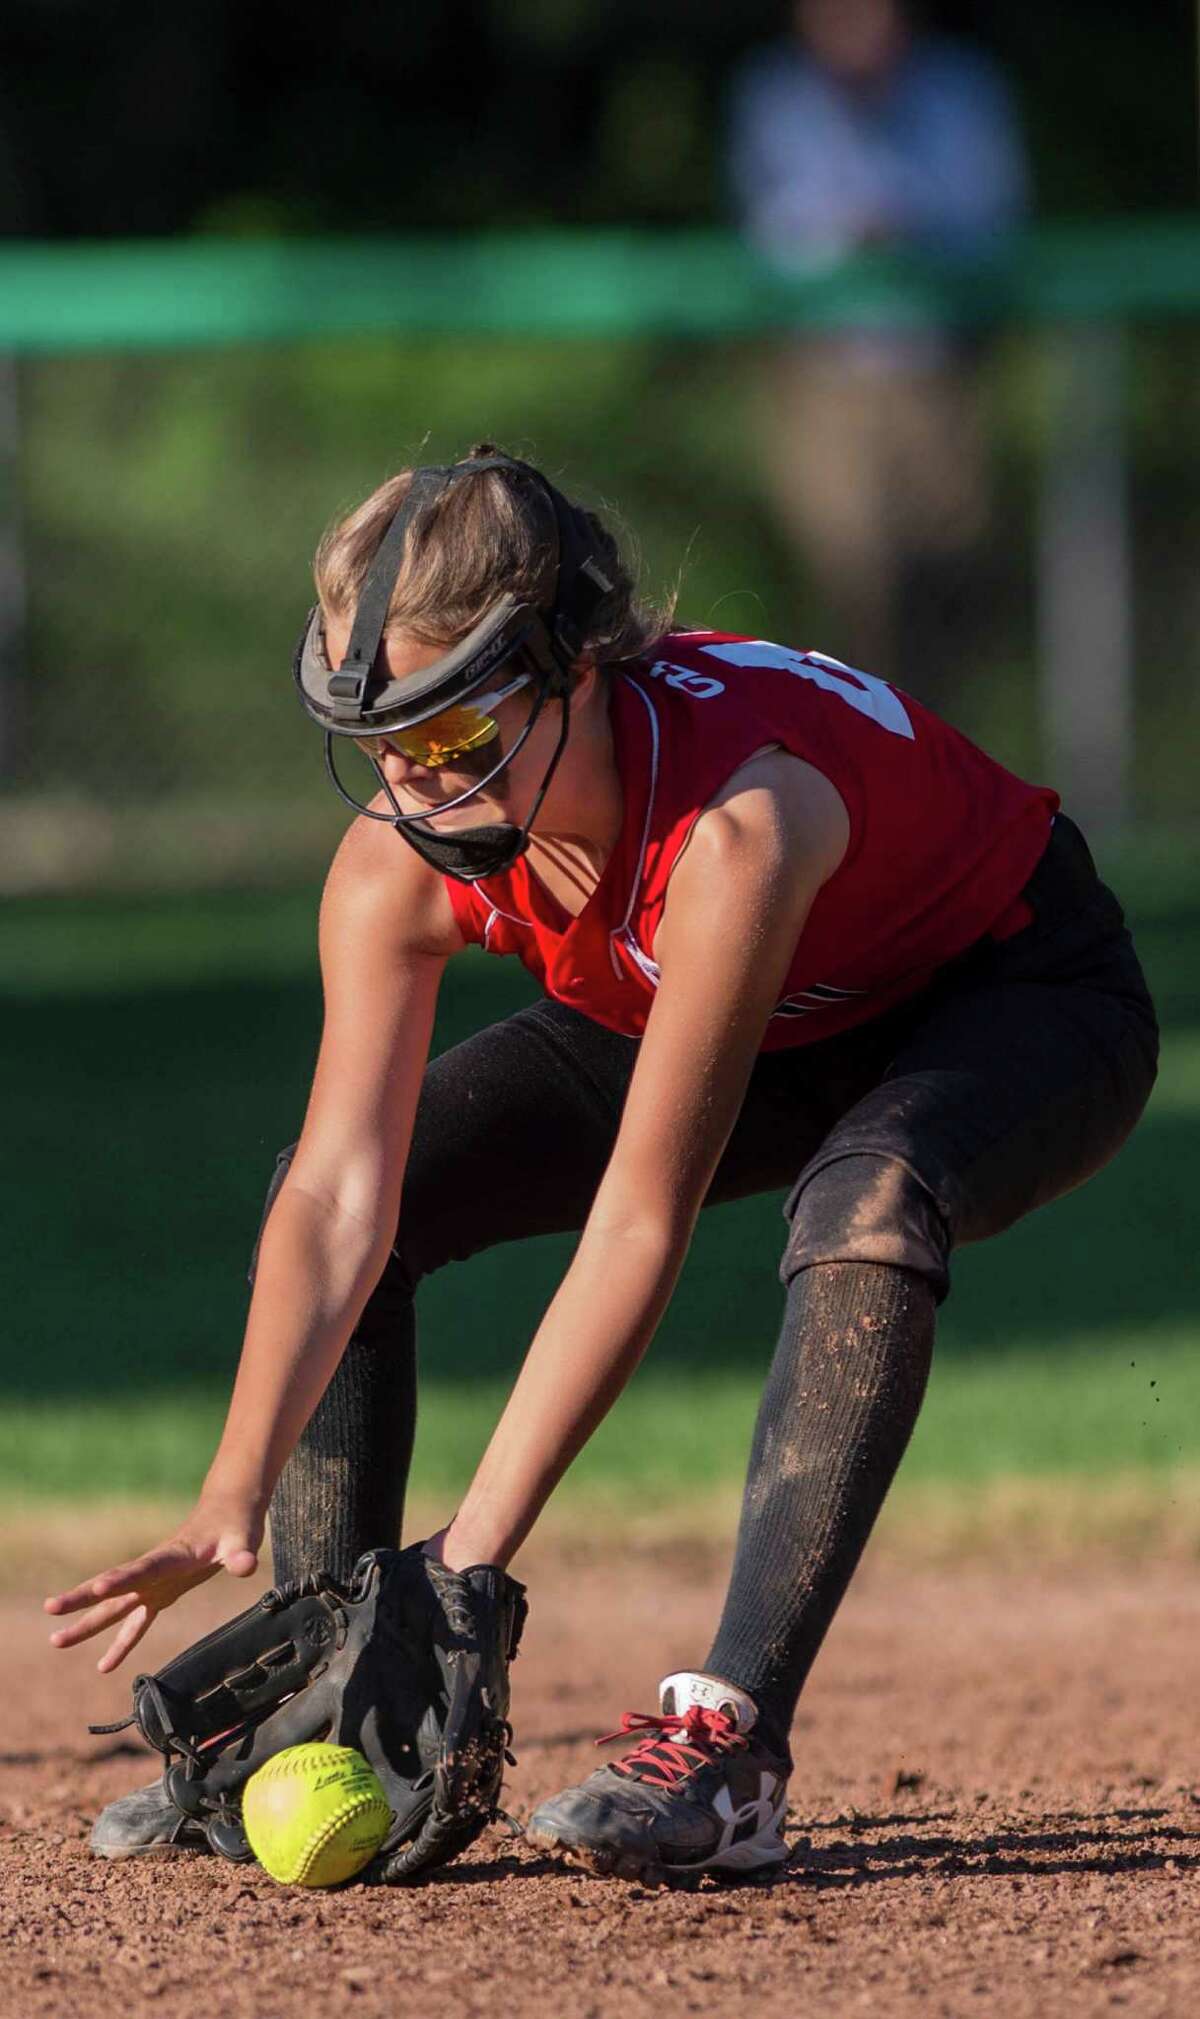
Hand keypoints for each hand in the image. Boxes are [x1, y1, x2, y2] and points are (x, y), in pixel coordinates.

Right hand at [43, 1495, 262, 1671]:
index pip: (142, 1568)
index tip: (98, 1587)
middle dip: (81, 1598)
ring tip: (55, 1641)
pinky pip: (135, 1622)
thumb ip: (241, 1554)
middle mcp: (154, 1570)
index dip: (122, 1578)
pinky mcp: (160, 1594)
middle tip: (50, 1609)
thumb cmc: (234, 1525)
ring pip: (113, 1606)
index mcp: (171, 1555)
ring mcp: (153, 1584)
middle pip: (112, 1585)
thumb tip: (245, 1567)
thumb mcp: (242, 1539)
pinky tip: (104, 1666)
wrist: (226, 1513)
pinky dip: (120, 1643)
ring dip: (86, 1623)